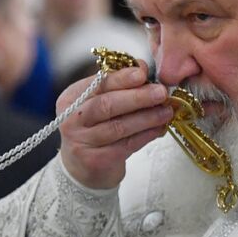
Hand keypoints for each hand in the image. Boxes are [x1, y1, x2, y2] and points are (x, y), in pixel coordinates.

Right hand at [58, 61, 171, 189]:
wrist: (82, 169)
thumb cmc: (94, 129)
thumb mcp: (98, 103)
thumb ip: (116, 85)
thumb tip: (141, 67)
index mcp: (71, 98)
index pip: (97, 84)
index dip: (122, 78)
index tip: (143, 73)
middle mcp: (71, 120)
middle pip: (106, 105)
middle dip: (137, 97)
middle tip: (161, 92)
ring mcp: (82, 142)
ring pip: (119, 127)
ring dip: (147, 117)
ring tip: (166, 111)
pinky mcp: (96, 161)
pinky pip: (126, 145)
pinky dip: (146, 135)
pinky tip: (159, 128)